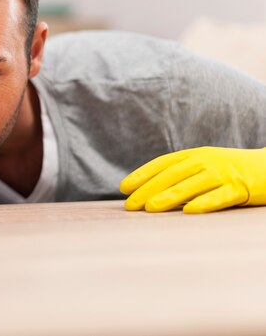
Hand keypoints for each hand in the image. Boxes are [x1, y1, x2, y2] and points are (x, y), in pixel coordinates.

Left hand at [121, 147, 265, 212]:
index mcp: (195, 155)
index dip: (142, 174)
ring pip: (191, 185)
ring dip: (169, 196)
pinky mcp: (241, 188)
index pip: (162, 163)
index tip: (124, 187)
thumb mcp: (204, 167)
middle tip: (130, 205)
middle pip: (172, 175)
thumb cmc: (232, 171)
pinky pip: (220, 196)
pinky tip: (189, 212)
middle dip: (148, 189)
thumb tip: (150, 194)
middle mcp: (206, 161)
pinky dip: (204, 203)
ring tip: (150, 208)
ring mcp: (223, 173)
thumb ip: (182, 176)